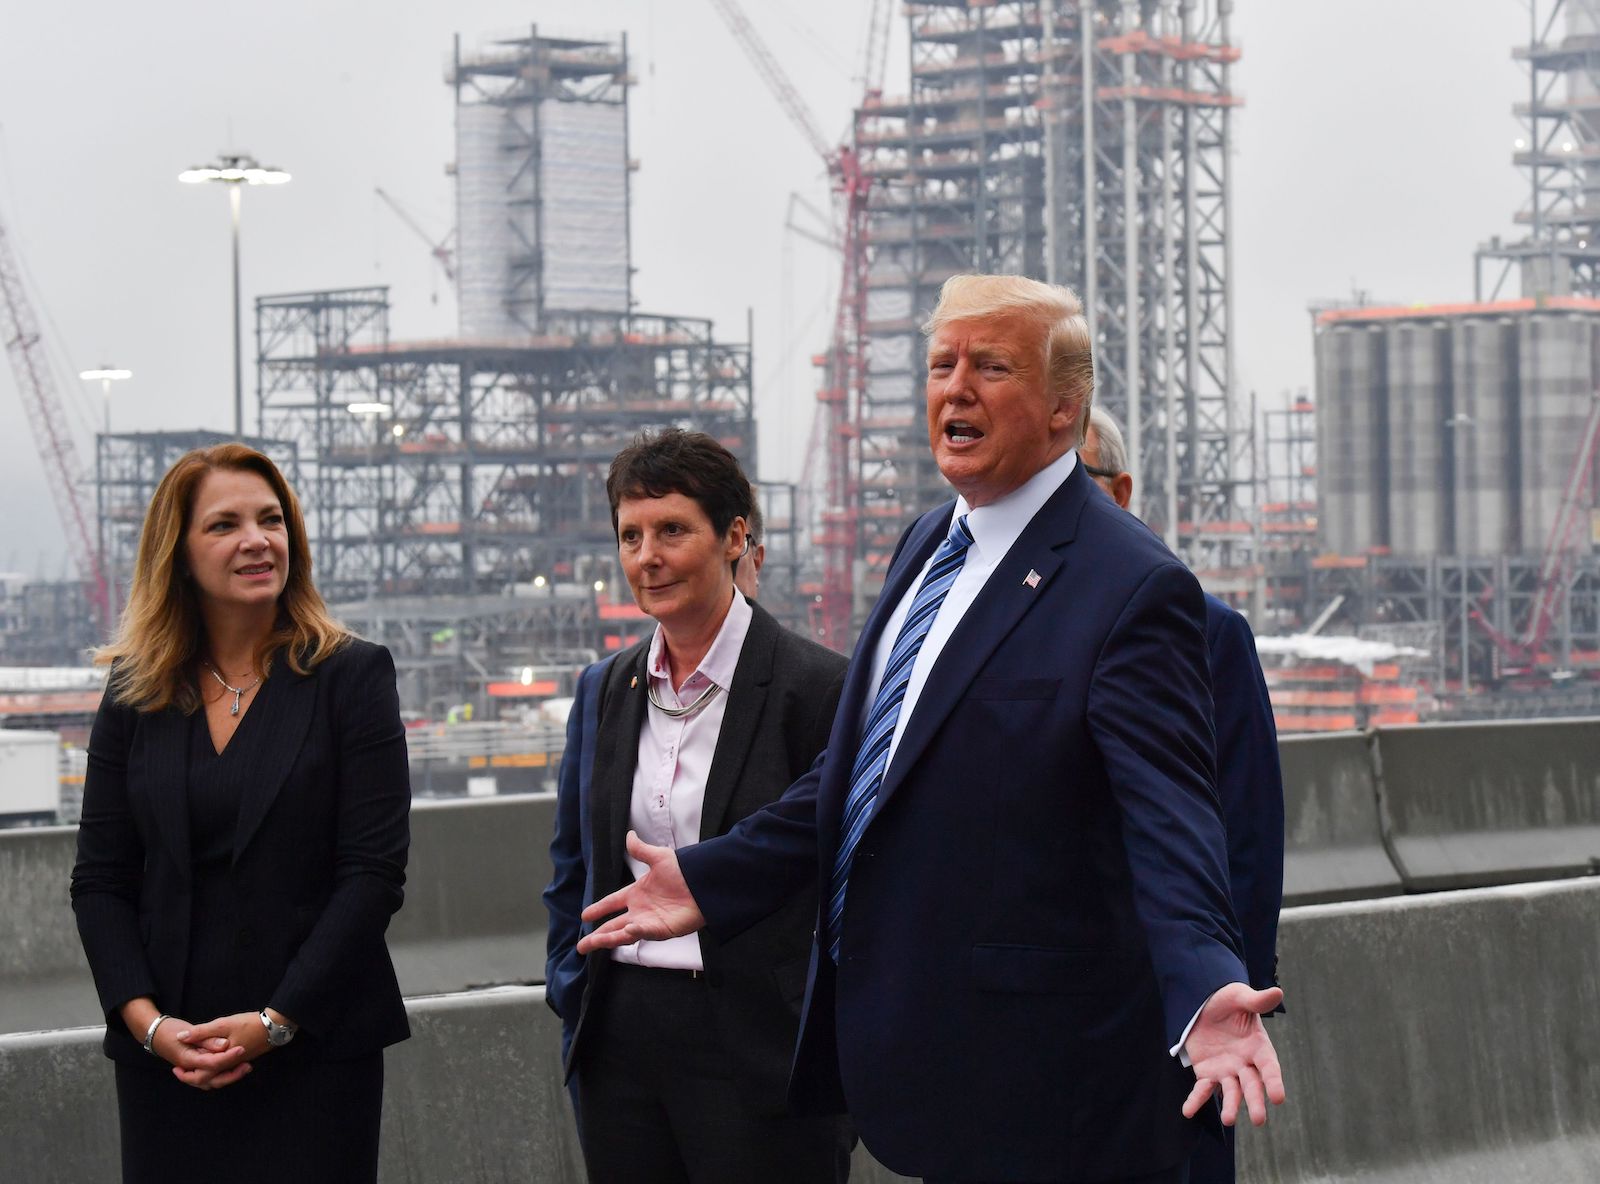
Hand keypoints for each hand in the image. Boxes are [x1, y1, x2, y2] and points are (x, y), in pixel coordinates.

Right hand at [149, 1017, 249, 1090]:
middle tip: (248, 1066)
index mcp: (188, 1059)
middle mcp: (189, 1068)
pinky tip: (233, 1069)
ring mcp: (191, 1070)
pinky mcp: (194, 1068)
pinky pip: (208, 1079)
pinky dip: (220, 1076)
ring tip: (245, 1068)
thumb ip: (206, 1039)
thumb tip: (223, 1045)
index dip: (228, 1057)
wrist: (156, 1034)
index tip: (242, 1049)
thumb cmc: (170, 1030)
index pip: (212, 1063)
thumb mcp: (189, 1030)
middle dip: (231, 1075)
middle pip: (211, 1079)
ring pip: (210, 1082)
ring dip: (228, 1077)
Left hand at [169, 1012, 272, 1089]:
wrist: (274, 1026)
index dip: (186, 1073)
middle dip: (192, 1079)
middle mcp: (229, 1067)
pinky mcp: (243, 1060)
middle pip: (208, 1081)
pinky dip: (214, 1072)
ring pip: (217, 1079)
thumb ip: (201, 1032)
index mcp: (221, 1061)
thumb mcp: (222, 1025)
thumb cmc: (248, 1024)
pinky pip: (225, 1073)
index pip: (200, 1074)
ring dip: (204, 1077)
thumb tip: (180, 1037)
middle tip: (180, 1073)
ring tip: (193, 1070)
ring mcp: (237, 1065)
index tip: (175, 1069)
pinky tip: (212, 1062)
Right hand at [576, 831, 705, 953]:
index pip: (612, 902)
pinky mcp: (663, 930)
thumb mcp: (659, 858)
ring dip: (608, 939)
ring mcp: (651, 922)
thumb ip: (641, 850)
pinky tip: (626, 931)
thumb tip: (629, 835)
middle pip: (614, 925)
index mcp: (637, 893)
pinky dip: (635, 932)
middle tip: (581, 946)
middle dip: (597, 936)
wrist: (705, 882)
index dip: (599, 908)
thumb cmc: (684, 870)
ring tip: (591, 945)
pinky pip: (646, 933)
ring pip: (624, 934)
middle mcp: (641, 910)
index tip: (585, 916)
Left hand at [1181, 983, 1286, 1126]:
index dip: (1274, 1081)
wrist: (1204, 1003)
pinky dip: (1196, 1101)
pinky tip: (1188, 1111)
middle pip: (1252, 1085)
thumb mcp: (1240, 997)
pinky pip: (1202, 1089)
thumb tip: (1278, 992)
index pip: (1269, 1066)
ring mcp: (1227, 1071)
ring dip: (1230, 1106)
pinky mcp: (1207, 1073)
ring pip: (1230, 1092)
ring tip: (1228, 1120)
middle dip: (1255, 1101)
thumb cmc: (1228, 1000)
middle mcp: (1245, 1063)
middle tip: (1259, 1120)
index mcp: (1258, 1047)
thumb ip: (1257, 1000)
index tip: (1278, 1098)